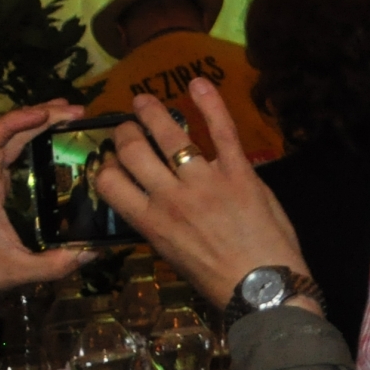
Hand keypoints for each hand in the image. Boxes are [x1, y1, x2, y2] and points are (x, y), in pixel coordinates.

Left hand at [0, 100, 94, 307]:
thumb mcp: (20, 272)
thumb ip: (59, 264)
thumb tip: (96, 251)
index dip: (14, 122)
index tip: (47, 115)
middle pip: (1, 134)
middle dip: (36, 117)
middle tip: (76, 112)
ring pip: (1, 141)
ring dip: (30, 124)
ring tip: (65, 117)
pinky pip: (2, 153)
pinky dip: (24, 139)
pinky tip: (46, 141)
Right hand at [90, 79, 307, 309]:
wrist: (263, 286)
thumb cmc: (219, 279)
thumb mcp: (174, 256)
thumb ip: (160, 226)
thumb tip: (152, 206)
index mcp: (150, 222)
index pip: (109, 183)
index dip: (106, 166)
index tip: (111, 159)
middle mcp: (170, 198)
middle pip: (133, 152)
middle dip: (126, 134)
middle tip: (129, 127)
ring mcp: (205, 182)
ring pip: (169, 136)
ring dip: (152, 113)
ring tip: (144, 101)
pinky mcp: (239, 173)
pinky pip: (222, 131)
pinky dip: (211, 104)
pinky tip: (198, 83)